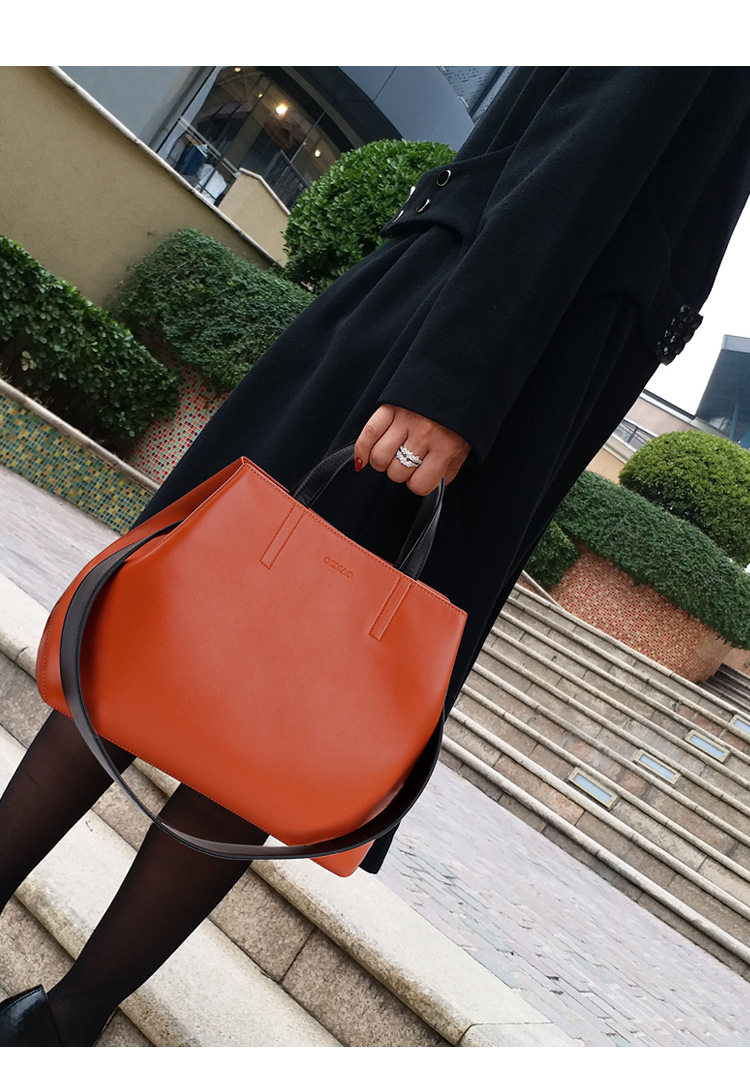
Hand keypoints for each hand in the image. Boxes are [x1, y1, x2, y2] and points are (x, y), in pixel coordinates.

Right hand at [354, 405, 469, 494]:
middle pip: (397, 473)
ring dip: (383, 462)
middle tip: (409, 462)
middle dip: (401, 472)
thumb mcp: (464, 448)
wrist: (458, 380)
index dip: (419, 484)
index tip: (421, 477)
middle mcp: (423, 435)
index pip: (419, 485)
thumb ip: (449, 470)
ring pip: (379, 458)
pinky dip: (362, 450)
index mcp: (444, 447)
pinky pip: (368, 433)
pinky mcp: (390, 408)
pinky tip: (364, 460)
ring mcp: (404, 421)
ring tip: (392, 456)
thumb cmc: (460, 418)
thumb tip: (433, 485)